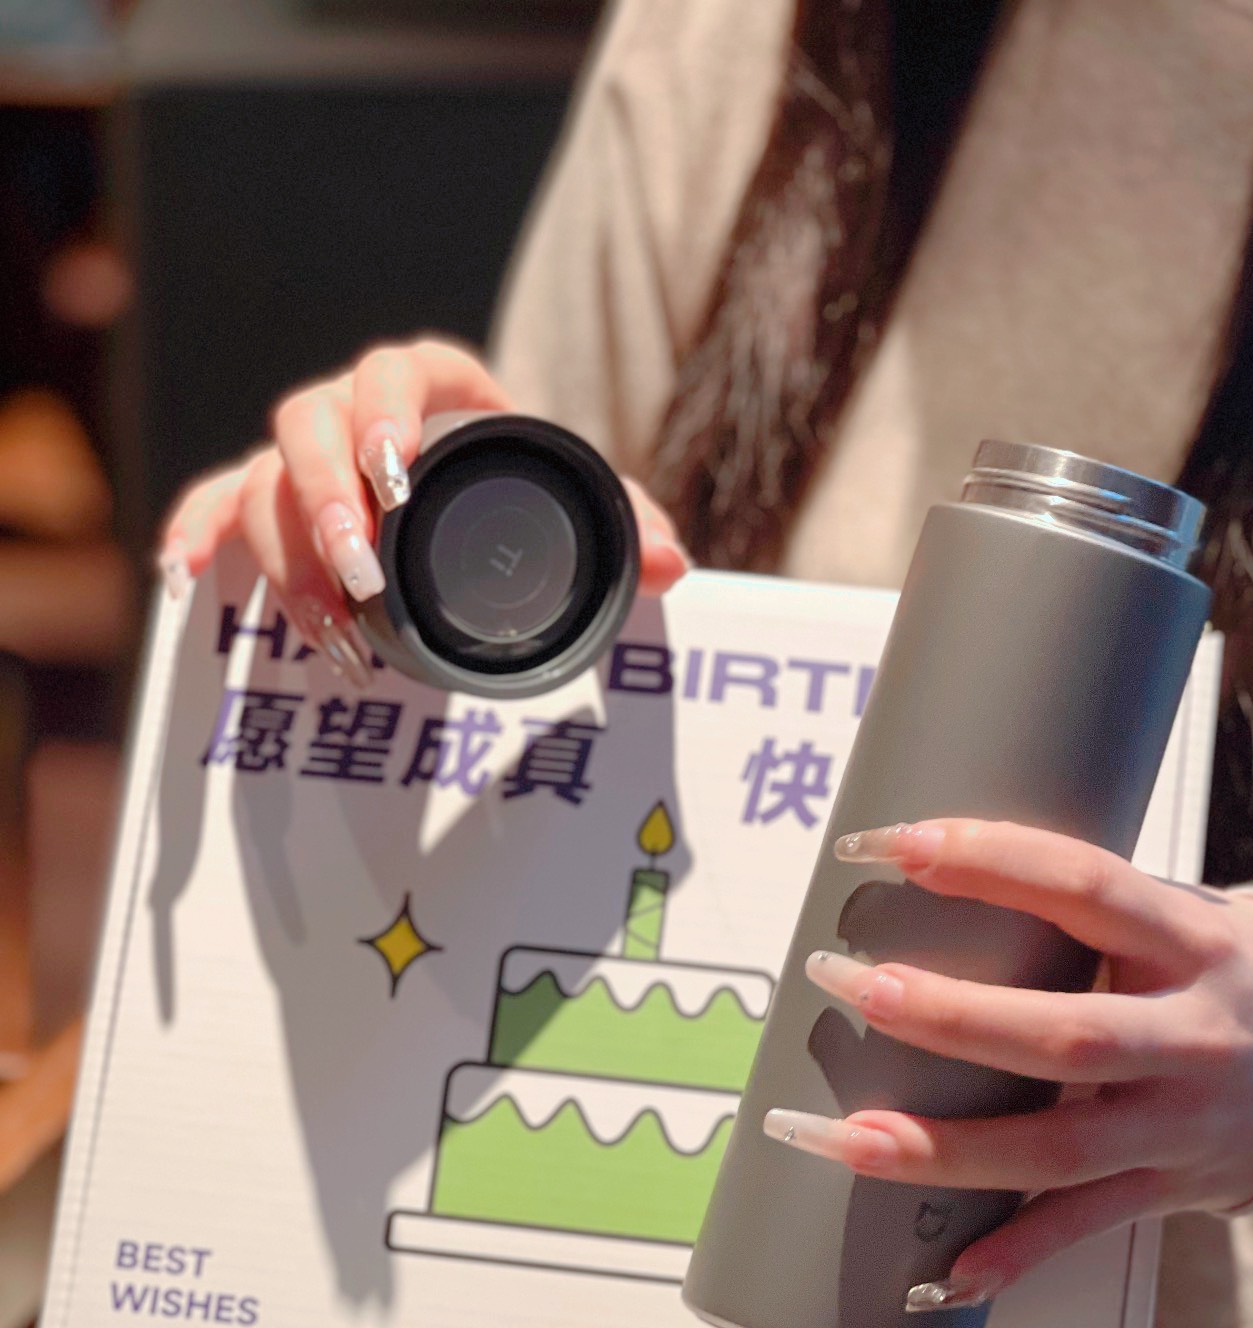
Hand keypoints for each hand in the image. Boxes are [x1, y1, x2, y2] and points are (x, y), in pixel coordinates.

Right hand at [156, 336, 689, 683]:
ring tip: (335, 634)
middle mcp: (356, 410)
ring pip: (265, 480)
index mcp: (436, 386)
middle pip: (310, 425)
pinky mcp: (270, 499)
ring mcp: (307, 455)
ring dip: (288, 559)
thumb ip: (627, 524)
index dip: (386, 414)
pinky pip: (217, 504)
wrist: (482, 508)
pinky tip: (185, 577)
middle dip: (327, 502)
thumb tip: (671, 566)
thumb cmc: (523, 492)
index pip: (398, 371)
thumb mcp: (578, 501)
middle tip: (360, 573)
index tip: (395, 471)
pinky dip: (195, 532)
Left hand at [765, 818, 1252, 1309]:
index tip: (891, 844)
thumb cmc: (1224, 976)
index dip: (987, 860)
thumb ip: (1080, 907)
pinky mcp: (1163, 1190)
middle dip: (945, 1015)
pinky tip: (937, 1273)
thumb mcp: (1178, 920)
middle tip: (846, 982)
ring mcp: (1176, 1126)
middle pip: (1062, 1036)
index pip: (1084, 885)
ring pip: (1055, 1150)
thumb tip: (927, 864)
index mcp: (1191, 944)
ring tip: (841, 1135)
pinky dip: (1011, 1254)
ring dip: (941, 1148)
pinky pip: (1080, 1229)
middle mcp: (1189, 1038)